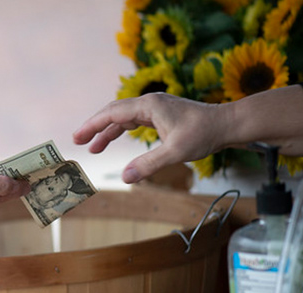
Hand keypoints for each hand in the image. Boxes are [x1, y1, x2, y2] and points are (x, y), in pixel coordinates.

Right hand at [73, 93, 226, 182]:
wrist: (226, 124)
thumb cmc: (204, 134)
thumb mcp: (174, 152)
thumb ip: (148, 164)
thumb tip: (125, 178)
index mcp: (149, 105)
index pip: (112, 113)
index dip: (92, 125)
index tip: (77, 137)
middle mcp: (149, 103)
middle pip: (114, 112)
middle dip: (95, 127)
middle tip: (78, 141)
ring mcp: (155, 108)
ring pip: (123, 118)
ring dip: (108, 131)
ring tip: (94, 147)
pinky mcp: (160, 115)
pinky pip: (133, 121)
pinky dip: (121, 131)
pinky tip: (116, 140)